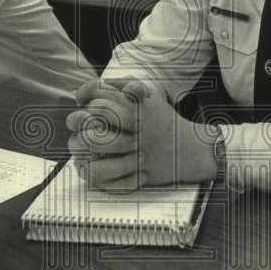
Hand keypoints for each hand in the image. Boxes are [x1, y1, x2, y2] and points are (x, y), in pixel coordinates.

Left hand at [65, 78, 216, 191]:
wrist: (194, 149)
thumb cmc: (164, 119)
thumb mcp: (151, 94)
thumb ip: (124, 84)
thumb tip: (97, 86)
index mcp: (140, 112)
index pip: (103, 105)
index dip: (86, 100)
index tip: (80, 101)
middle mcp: (138, 136)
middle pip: (98, 137)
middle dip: (81, 133)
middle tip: (76, 130)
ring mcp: (140, 159)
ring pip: (102, 165)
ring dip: (84, 159)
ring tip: (78, 152)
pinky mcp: (142, 178)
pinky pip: (114, 184)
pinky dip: (97, 179)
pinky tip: (88, 170)